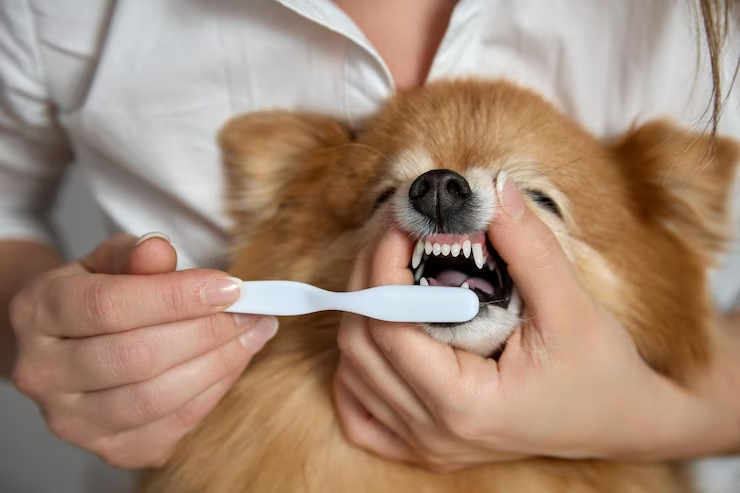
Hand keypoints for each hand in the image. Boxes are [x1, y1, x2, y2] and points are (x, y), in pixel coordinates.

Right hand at [10, 233, 277, 468]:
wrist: (70, 345)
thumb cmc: (96, 296)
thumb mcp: (108, 263)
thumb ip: (134, 256)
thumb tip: (160, 252)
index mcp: (38, 313)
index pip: (109, 307)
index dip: (177, 297)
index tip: (230, 288)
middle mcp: (43, 374)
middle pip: (136, 358)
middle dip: (207, 332)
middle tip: (253, 312)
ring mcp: (73, 420)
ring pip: (156, 398)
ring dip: (219, 363)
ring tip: (254, 332)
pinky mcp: (112, 449)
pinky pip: (174, 425)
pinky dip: (214, 391)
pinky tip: (235, 360)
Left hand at [333, 177, 732, 470]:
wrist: (619, 422)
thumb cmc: (601, 370)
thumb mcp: (572, 306)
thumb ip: (528, 247)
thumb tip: (487, 189)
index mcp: (464, 403)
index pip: (388, 326)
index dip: (383, 265)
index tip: (403, 220)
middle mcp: (434, 431)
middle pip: (360, 345)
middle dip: (368, 278)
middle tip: (395, 234)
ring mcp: (425, 444)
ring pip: (353, 374)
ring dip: (361, 315)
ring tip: (391, 271)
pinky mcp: (426, 445)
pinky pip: (360, 414)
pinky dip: (355, 373)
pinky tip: (377, 339)